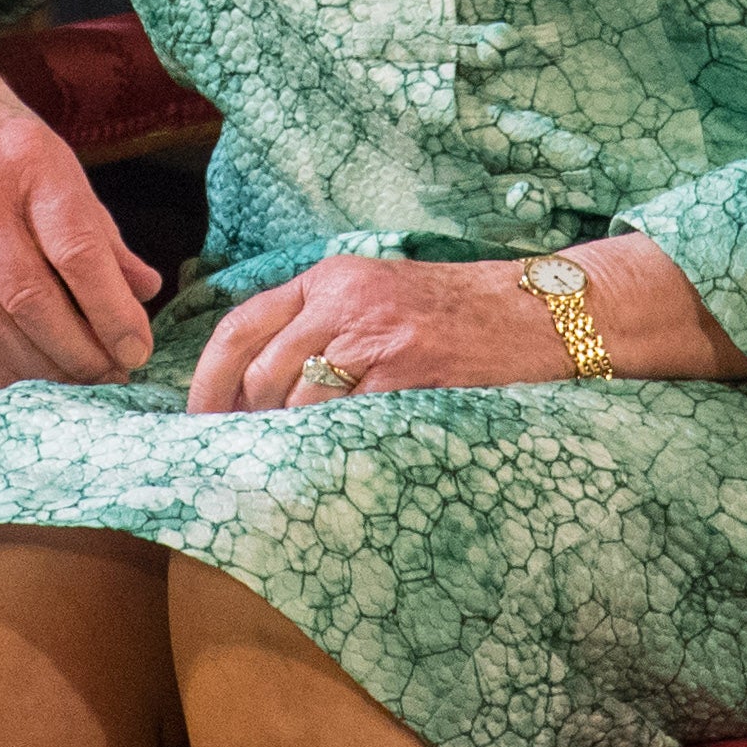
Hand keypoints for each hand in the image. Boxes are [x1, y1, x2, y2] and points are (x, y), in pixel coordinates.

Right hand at [0, 18, 163, 388]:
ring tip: (78, 384)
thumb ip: (97, 226)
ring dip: (41, 366)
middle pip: (32, 298)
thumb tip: (144, 288)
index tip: (138, 348)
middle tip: (113, 377)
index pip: (77, 253)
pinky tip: (27, 375)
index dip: (112, 311)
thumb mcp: (53, 157)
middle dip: (80, 352)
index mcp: (30, 162)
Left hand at [188, 240, 746, 413]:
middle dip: (249, 422)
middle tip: (252, 459)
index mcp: (331, 279)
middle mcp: (344, 299)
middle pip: (260, 372)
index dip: (208, 380)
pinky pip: (347, 420)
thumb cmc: (464, 316)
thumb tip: (264, 388)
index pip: (240, 326)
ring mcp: (378, 335)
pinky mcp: (411, 371)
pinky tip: (342, 465)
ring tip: (301, 468)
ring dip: (291, 442)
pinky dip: (335, 447)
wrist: (548, 313)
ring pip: (297, 400)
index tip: (197, 421)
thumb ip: (326, 327)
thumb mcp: (384, 299)